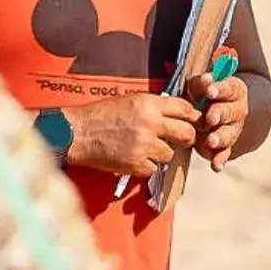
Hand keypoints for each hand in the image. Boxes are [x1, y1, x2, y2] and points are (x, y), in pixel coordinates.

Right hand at [65, 91, 199, 177]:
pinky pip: (154, 169)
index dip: (193, 116)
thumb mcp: (130, 100)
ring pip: (170, 154)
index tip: (194, 122)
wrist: (77, 133)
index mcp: (148, 104)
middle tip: (181, 140)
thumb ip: (154, 107)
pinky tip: (133, 158)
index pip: (185, 109)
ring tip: (145, 148)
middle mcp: (150, 123)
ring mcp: (144, 145)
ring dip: (161, 154)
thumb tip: (178, 114)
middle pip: (187, 134)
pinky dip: (146, 166)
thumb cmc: (101, 115)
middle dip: (186, 138)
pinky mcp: (136, 164)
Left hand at [191, 55, 246, 171]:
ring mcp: (232, 130)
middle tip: (210, 118)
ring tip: (211, 141)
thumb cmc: (206, 94)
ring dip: (219, 138)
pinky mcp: (225, 147)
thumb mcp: (204, 85)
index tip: (210, 91)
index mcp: (234, 91)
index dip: (220, 90)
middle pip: (229, 112)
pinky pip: (224, 153)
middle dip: (219, 115)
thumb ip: (202, 84)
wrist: (222, 111)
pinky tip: (216, 166)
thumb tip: (206, 80)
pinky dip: (220, 160)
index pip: (229, 88)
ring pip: (227, 134)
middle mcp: (237, 111)